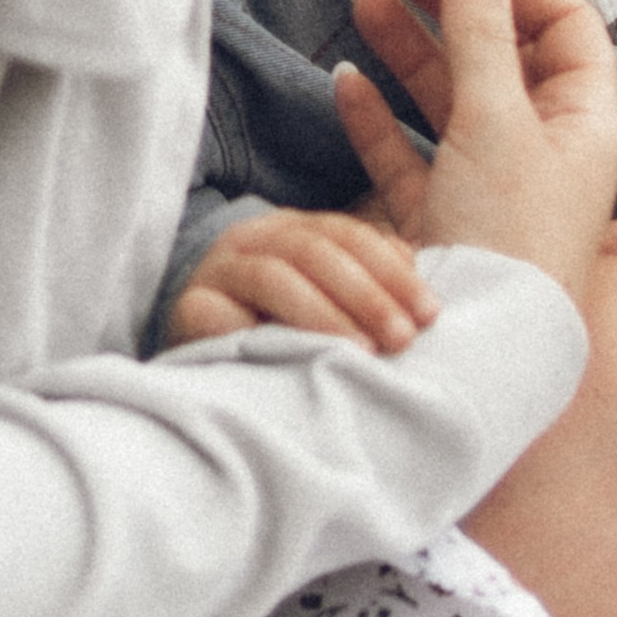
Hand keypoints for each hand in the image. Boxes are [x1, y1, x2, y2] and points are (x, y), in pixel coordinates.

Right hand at [168, 208, 436, 351]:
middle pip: (314, 250)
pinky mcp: (186, 309)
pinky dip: (259, 334)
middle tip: (402, 338)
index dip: (392, 271)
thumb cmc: (283, 343)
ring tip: (361, 351)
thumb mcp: (331, 308)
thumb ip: (371, 286)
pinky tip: (294, 361)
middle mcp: (252, 240)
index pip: (348, 235)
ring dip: (324, 314)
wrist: (210, 385)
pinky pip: (220, 314)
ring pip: (273, 276)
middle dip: (366, 294)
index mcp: (291, 230)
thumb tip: (418, 287)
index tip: (430, 313)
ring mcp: (216, 270)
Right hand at [336, 0, 616, 301]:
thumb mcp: (497, 118)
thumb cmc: (509, 237)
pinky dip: (378, 117)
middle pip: (499, 49)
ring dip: (405, 42)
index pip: (561, 22)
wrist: (478, 353)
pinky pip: (411, 154)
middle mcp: (544, 148)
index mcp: (582, 120)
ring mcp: (491, 185)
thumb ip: (482, 30)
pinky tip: (346, 81)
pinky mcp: (446, 222)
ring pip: (449, 95)